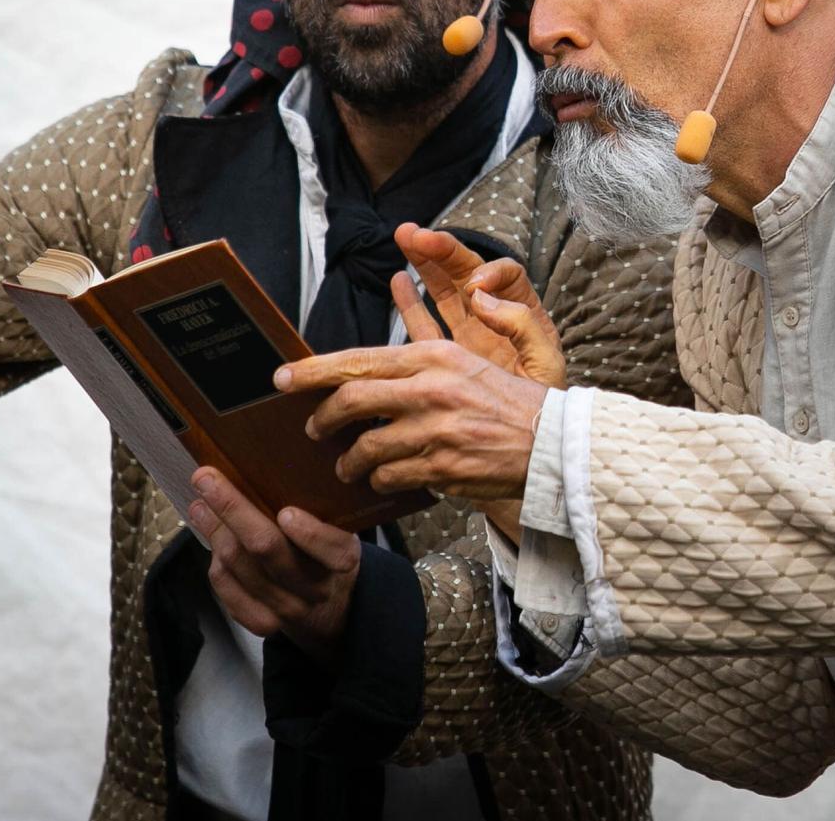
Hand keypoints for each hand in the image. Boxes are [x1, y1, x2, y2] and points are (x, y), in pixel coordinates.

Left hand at [188, 468, 360, 662]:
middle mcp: (313, 588)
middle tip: (207, 479)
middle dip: (232, 509)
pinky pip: (227, 588)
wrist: (332, 609)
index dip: (309, 534)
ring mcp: (286, 608)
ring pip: (239, 566)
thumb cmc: (327, 557)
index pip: (331, 549)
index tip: (287, 512)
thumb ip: (318, 510)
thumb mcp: (339, 531)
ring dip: (214, 529)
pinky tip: (212, 536)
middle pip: (268, 550)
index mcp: (341, 561)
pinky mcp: (261, 621)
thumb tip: (265, 468)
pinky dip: (214, 560)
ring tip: (200, 503)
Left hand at [280, 342, 547, 501]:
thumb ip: (416, 359)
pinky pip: (390, 475)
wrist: (551, 442)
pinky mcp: (441, 466)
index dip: (312, 370)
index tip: (283, 378)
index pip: (357, 360)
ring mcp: (434, 430)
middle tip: (311, 428)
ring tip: (345, 464)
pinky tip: (382, 477)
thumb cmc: (507, 401)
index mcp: (432, 356)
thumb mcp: (465, 361)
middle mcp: (430, 389)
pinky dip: (380, 478)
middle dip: (321, 418)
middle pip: (351, 401)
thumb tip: (365, 369)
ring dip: (348, 459)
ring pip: (366, 447)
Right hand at [390, 222, 565, 388]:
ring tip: (403, 239)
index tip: (474, 283)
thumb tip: (482, 295)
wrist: (529, 443)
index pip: (508, 277)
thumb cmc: (544, 404)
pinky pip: (427, 324)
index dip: (491, 272)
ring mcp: (470, 337)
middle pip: (467, 273)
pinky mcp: (449, 359)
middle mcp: (495, 320)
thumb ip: (521, 326)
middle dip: (440, 251)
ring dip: (424, 264)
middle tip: (413, 234)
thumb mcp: (545, 364)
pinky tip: (397, 281)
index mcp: (523, 317)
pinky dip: (412, 302)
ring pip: (444, 291)